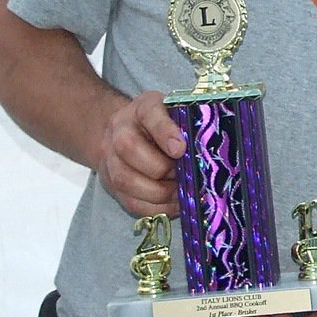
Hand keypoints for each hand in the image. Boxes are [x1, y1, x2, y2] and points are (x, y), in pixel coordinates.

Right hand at [96, 90, 186, 215]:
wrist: (128, 133)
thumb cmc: (164, 125)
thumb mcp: (178, 115)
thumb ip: (189, 127)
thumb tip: (205, 152)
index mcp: (142, 108)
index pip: (150, 113)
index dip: (164, 131)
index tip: (180, 149)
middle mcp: (120, 130)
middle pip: (128, 147)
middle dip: (160, 167)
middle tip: (182, 174)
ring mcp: (111, 158)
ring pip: (124, 179)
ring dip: (157, 192)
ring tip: (179, 193)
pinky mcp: (112, 183)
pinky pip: (129, 201)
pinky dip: (154, 207)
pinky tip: (172, 205)